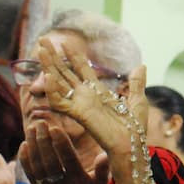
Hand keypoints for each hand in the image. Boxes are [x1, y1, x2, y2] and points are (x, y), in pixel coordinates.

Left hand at [19, 123, 107, 183]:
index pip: (68, 160)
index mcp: (79, 182)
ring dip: (33, 146)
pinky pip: (29, 174)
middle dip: (44, 141)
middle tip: (40, 123)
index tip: (55, 128)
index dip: (61, 144)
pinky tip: (24, 144)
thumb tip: (104, 155)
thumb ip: (103, 171)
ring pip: (37, 166)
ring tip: (32, 128)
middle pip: (50, 162)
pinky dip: (25, 159)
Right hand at [37, 38, 147, 158]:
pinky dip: (53, 90)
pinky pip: (59, 102)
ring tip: (41, 51)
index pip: (81, 69)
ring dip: (48, 67)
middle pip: (65, 72)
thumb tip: (142, 66)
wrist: (132, 144)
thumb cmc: (134, 127)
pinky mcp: (77, 114)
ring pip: (58, 83)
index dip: (73, 56)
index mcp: (97, 92)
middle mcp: (85, 96)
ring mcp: (79, 104)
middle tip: (43, 40)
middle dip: (54, 57)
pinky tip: (49, 76)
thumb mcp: (137, 100)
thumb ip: (136, 83)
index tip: (65, 42)